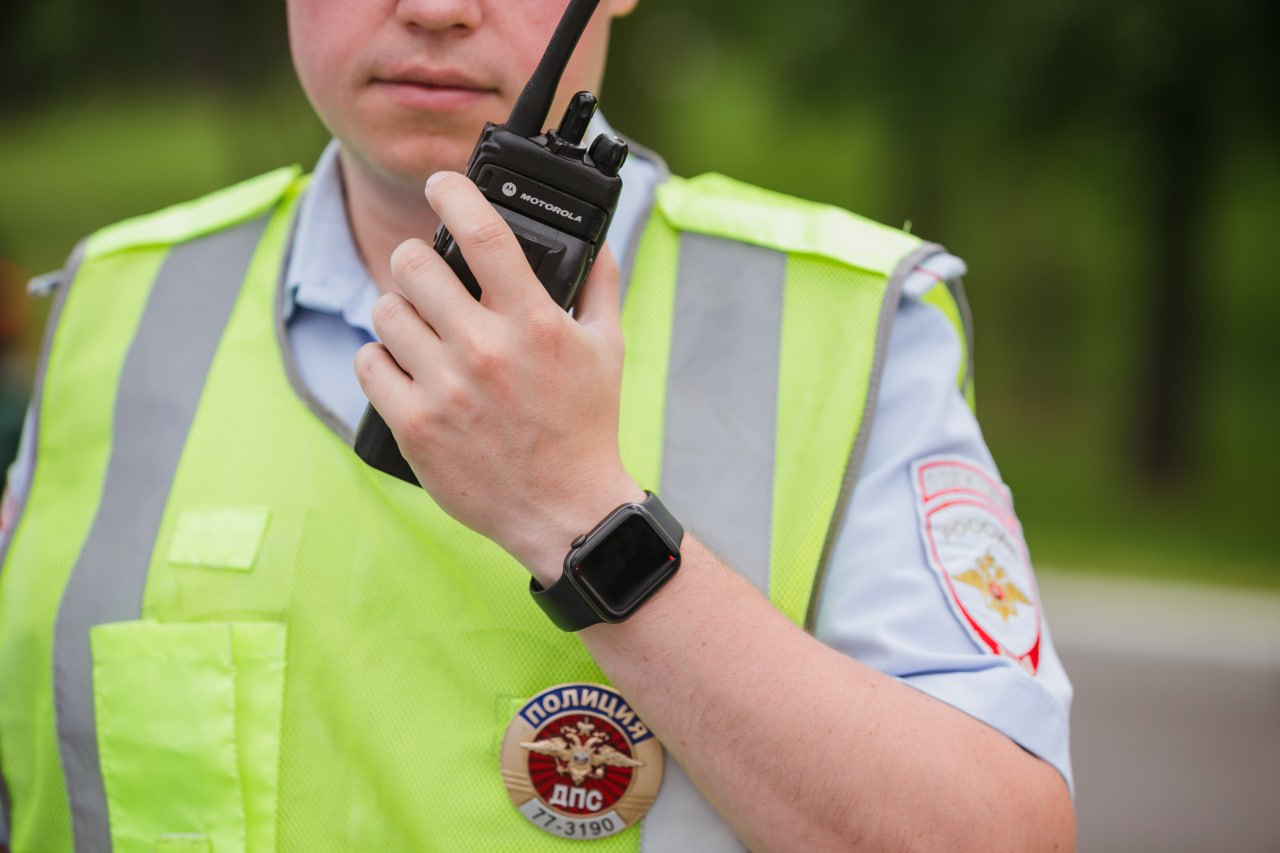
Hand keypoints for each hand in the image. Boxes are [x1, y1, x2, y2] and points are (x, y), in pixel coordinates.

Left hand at [354, 171, 643, 582]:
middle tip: (429, 276)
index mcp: (534, 322)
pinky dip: (381, 359)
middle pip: (414, 263)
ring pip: (386, 310)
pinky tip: (406, 368)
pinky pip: (368, 363)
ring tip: (420, 328)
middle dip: (418, 260)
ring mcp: (445, 389)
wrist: (565, 510)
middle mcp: (485, 349)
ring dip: (400, 311)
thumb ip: (600, 285)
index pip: (481, 231)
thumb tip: (599, 238)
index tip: (440, 185)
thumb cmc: (586, 427)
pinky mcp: (414, 426)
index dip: (452, 193)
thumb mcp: (608, 349)